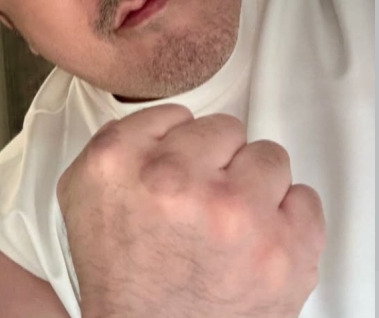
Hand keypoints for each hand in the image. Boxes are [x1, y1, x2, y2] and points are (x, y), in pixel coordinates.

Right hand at [57, 104, 324, 317]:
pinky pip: (306, 199)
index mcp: (118, 161)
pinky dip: (286, 219)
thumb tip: (161, 121)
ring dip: (252, 186)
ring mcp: (235, 213)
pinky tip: (256, 240)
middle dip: (214, 162)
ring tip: (228, 221)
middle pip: (223, 129)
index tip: (173, 169)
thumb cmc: (119, 272)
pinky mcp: (284, 248)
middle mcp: (175, 180)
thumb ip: (114, 142)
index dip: (174, 145)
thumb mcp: (80, 195)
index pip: (172, 113)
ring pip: (268, 156)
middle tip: (198, 200)